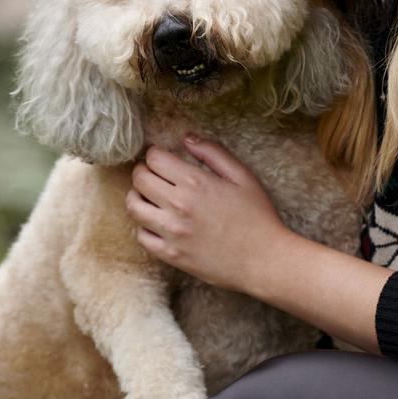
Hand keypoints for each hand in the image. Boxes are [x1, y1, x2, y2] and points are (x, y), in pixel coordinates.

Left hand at [127, 135, 288, 292]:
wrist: (264, 260)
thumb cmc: (258, 217)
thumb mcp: (243, 176)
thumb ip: (213, 153)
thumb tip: (187, 138)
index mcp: (195, 182)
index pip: (154, 158)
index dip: (155, 154)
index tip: (162, 158)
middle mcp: (178, 205)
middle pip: (139, 179)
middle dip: (143, 171)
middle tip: (153, 174)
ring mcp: (171, 232)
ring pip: (133, 207)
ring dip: (138, 196)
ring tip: (149, 196)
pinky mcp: (170, 255)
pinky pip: (142, 236)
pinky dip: (144, 226)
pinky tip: (157, 222)